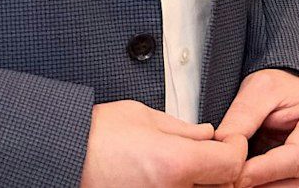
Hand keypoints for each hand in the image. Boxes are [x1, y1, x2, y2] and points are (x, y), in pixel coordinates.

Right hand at [80, 99, 246, 187]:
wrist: (63, 157)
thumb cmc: (95, 137)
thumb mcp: (146, 117)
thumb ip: (185, 129)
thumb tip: (208, 135)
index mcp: (175, 164)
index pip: (232, 163)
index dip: (235, 147)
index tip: (227, 140)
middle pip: (224, 186)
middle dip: (223, 168)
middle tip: (211, 152)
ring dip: (204, 183)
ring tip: (191, 167)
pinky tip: (174, 179)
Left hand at [215, 68, 298, 187]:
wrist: (292, 96)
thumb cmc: (282, 89)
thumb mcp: (260, 89)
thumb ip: (242, 117)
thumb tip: (224, 148)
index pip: (297, 159)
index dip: (262, 171)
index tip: (232, 175)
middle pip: (295, 184)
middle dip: (258, 184)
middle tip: (228, 179)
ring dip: (260, 187)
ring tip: (234, 178)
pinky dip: (265, 187)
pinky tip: (247, 180)